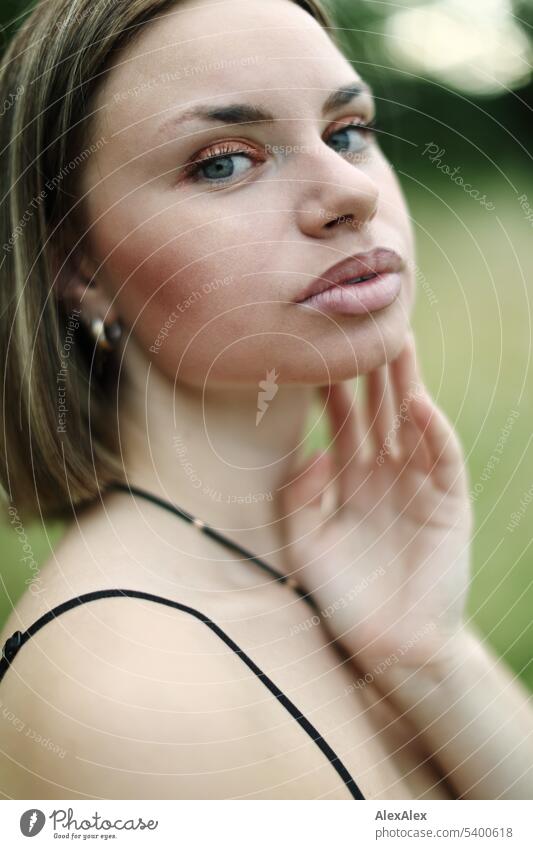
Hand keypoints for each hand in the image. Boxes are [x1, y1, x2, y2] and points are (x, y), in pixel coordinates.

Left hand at [279, 331, 472, 669]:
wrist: (393, 645)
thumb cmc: (344, 597)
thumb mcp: (305, 545)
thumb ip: (298, 498)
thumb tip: (317, 449)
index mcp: (349, 478)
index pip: (339, 417)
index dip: (328, 382)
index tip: (312, 344)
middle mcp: (383, 472)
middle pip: (376, 407)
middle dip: (368, 366)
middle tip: (358, 320)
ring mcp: (417, 483)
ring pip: (410, 420)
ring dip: (403, 382)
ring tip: (394, 338)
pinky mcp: (448, 501)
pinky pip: (439, 457)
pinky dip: (430, 429)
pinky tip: (416, 401)